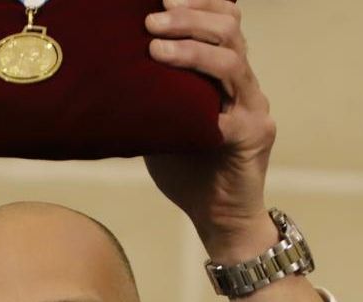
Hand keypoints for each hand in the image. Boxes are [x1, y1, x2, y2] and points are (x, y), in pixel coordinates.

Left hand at [142, 0, 277, 262]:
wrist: (218, 220)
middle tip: (152, 19)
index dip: (199, 2)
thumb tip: (108, 70)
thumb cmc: (187, 172)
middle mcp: (245, 85)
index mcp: (226, 76)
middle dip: (190, 16)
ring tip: (156, 47)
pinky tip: (176, 90)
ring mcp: (254, 107)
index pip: (225, 19)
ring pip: (233, 59)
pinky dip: (204, 89)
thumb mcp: (163, 123)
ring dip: (192, 46)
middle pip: (230, 28)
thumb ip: (152, 95)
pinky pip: (234, 104)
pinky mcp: (254, 134)